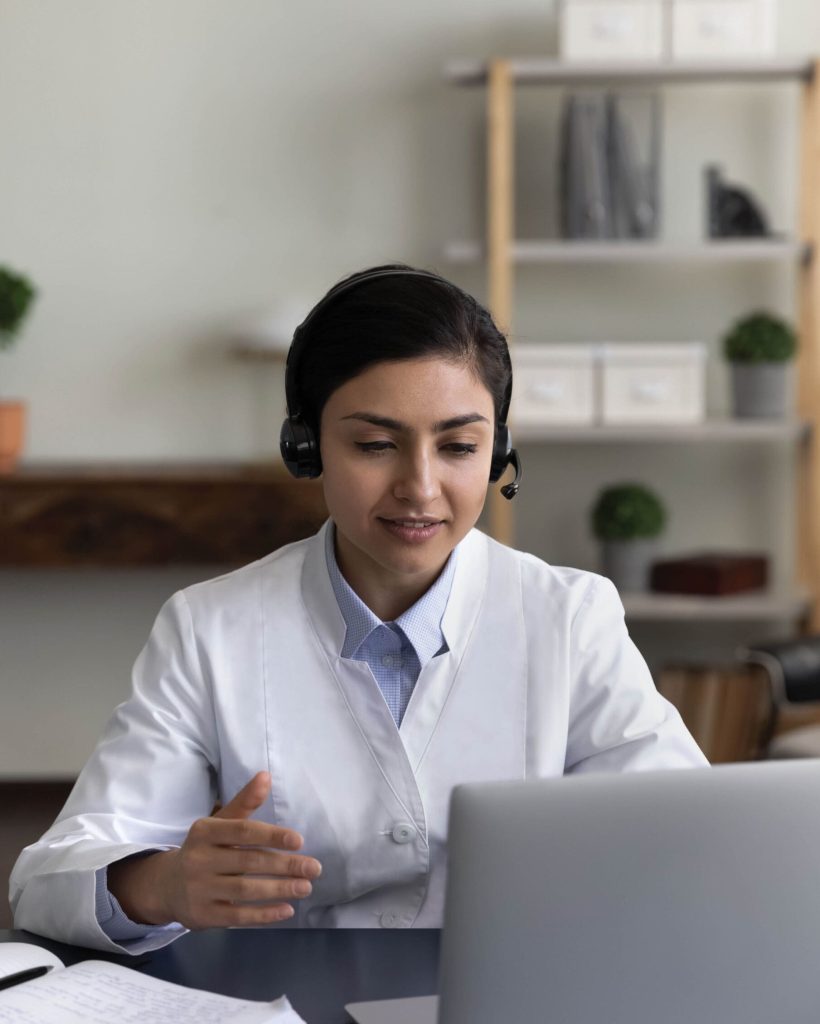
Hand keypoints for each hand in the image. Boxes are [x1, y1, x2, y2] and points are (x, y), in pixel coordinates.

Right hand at [108, 771, 321, 929]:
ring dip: (279, 889)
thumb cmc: (205, 849)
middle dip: (285, 866)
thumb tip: (266, 775)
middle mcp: (199, 860)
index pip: (243, 832)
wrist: (167, 886)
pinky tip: (287, 910)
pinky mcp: (203, 916)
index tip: (300, 841)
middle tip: (314, 868)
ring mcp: (199, 890)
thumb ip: (244, 803)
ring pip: (245, 890)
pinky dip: (264, 915)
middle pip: (249, 863)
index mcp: (204, 832)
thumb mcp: (220, 823)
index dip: (272, 836)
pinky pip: (238, 916)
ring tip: (306, 887)